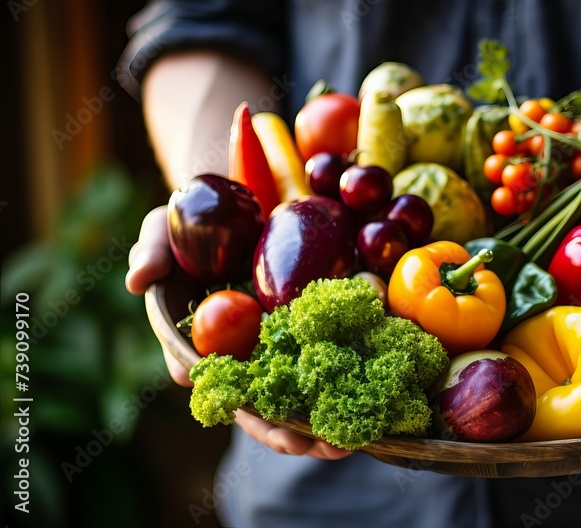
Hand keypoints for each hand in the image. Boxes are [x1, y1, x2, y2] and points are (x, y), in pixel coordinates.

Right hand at [126, 207, 350, 459]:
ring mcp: (272, 351)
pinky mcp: (305, 337)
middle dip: (284, 430)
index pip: (213, 384)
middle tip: (311, 445)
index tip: (264, 422)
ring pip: (294, 401)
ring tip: (346, 443)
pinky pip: (324, 370)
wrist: (240, 207)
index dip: (236, 404)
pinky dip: (345, 391)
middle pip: (259, 406)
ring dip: (319, 426)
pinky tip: (370, 410)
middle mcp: (237, 357)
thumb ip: (151, 251)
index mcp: (199, 344)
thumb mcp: (165, 229)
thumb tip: (139, 281)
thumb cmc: (193, 224)